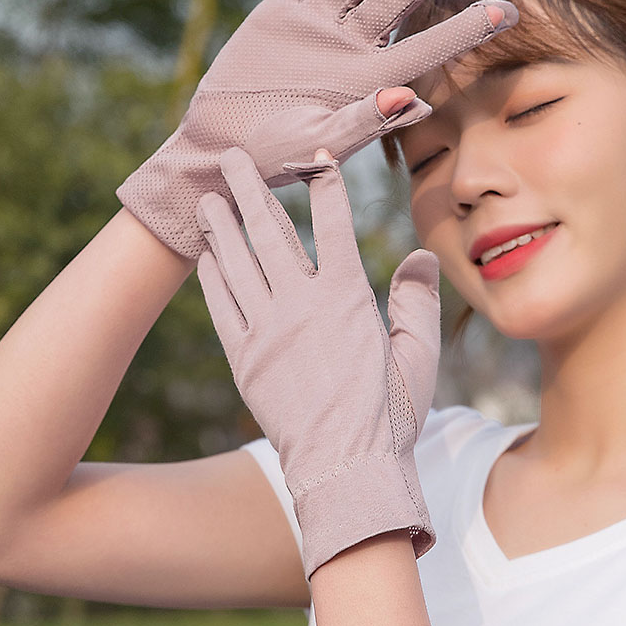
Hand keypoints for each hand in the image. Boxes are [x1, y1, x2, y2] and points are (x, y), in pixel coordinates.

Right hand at [118, 0, 516, 258]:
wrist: (220, 144)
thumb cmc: (270, 158)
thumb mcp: (316, 147)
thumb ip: (361, 125)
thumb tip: (412, 100)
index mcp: (366, 82)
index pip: (425, 49)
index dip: (466, 29)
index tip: (507, 10)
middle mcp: (351, 48)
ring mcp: (320, 24)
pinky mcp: (284, 9)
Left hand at [195, 143, 440, 578]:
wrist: (345, 471)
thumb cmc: (390, 415)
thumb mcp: (418, 355)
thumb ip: (417, 300)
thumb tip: (421, 256)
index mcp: (347, 298)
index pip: (333, 226)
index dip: (324, 185)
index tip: (313, 155)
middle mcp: (301, 304)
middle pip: (270, 231)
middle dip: (249, 188)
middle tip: (230, 158)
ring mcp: (267, 330)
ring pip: (238, 263)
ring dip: (221, 226)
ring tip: (206, 197)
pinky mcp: (244, 357)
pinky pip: (221, 306)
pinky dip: (212, 275)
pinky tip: (205, 254)